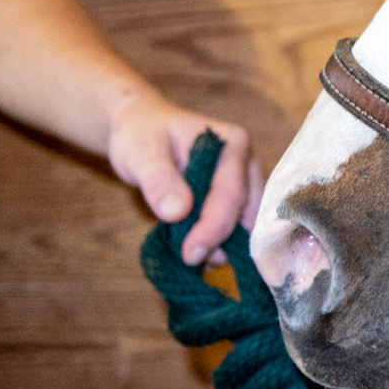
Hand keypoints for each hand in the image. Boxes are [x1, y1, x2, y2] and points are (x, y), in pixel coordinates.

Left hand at [106, 88, 262, 265]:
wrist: (142, 128)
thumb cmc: (142, 135)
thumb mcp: (141, 154)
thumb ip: (159, 180)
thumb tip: (178, 212)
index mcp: (233, 144)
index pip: (231, 193)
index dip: (213, 227)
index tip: (190, 255)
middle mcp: (247, 162)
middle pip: (245, 210)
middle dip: (220, 239)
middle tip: (189, 260)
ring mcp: (244, 180)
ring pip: (245, 221)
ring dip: (222, 242)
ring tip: (190, 255)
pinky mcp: (235, 196)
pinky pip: (235, 223)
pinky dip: (219, 240)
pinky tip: (198, 248)